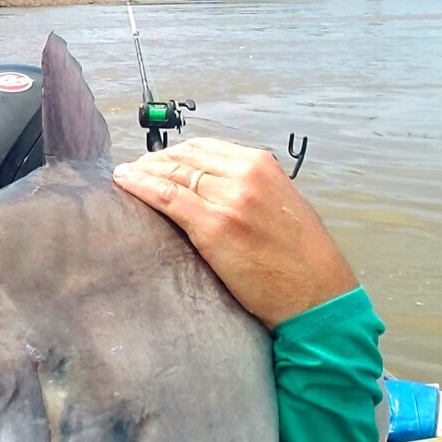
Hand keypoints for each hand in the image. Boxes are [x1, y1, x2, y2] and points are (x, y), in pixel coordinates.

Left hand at [113, 138, 357, 328]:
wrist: (316, 294)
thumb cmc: (301, 258)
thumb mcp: (282, 205)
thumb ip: (250, 188)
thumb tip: (214, 185)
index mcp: (262, 165)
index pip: (205, 147)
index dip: (174, 153)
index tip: (157, 160)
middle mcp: (245, 175)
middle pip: (184, 157)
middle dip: (154, 161)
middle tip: (135, 169)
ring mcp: (228, 199)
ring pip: (172, 174)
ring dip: (142, 171)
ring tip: (125, 175)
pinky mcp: (213, 226)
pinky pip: (167, 198)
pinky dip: (140, 187)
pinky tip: (124, 182)